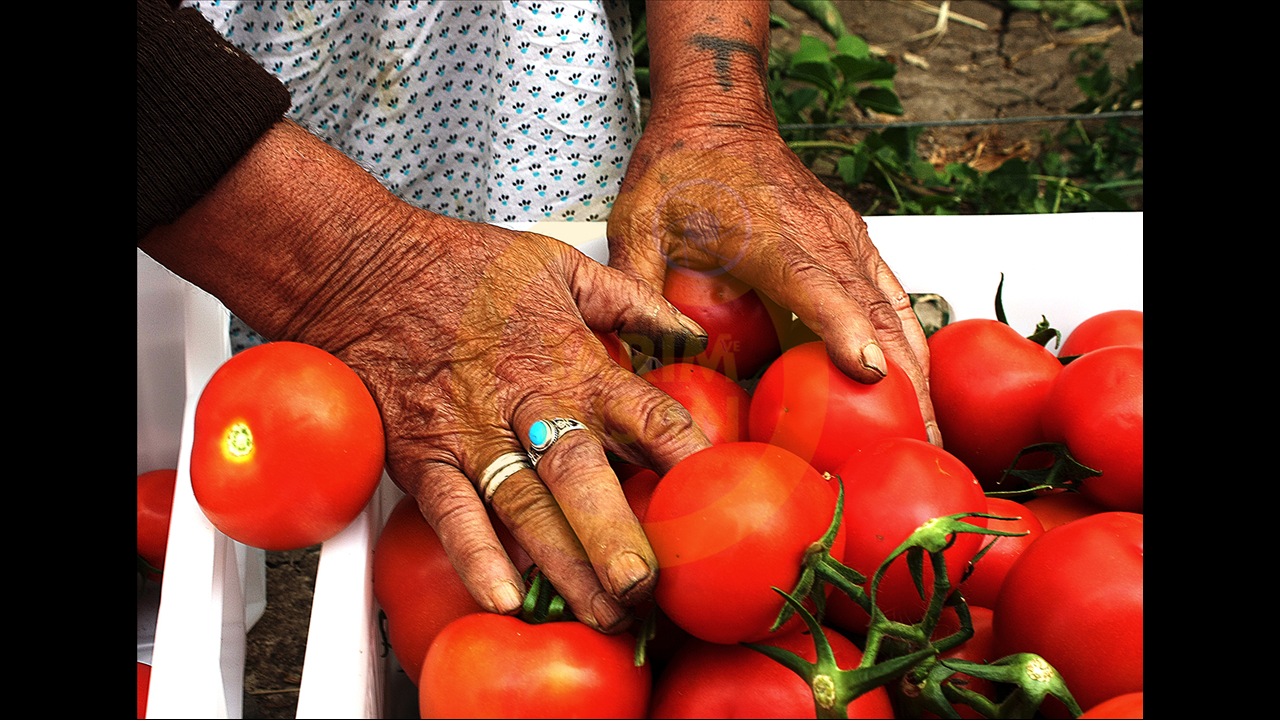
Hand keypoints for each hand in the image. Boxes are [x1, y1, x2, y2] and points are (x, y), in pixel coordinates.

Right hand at [139, 121, 711, 631]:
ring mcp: (472, 435)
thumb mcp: (560, 267)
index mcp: (572, 362)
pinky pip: (452, 513)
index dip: (685, 458)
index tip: (715, 501)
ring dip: (565, 565)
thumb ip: (630, 301)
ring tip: (601, 614)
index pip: (645, 415)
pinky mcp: (423, 456)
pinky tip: (502, 597)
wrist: (363, 270)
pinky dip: (475, 555)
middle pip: (583, 475)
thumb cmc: (463, 268)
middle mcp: (528, 404)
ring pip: (525, 507)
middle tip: (649, 587)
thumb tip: (689, 331)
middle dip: (618, 534)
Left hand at [608, 121, 938, 444]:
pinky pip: (892, 293)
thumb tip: (632, 353)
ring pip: (895, 307)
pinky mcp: (853, 239)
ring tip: (931, 427)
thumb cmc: (680, 166)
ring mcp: (845, 237)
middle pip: (876, 311)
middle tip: (920, 437)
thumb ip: (636, 284)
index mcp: (770, 236)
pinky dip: (910, 338)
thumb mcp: (639, 222)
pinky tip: (917, 379)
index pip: (818, 288)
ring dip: (919, 366)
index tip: (872, 372)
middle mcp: (821, 237)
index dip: (845, 330)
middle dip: (904, 377)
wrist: (719, 115)